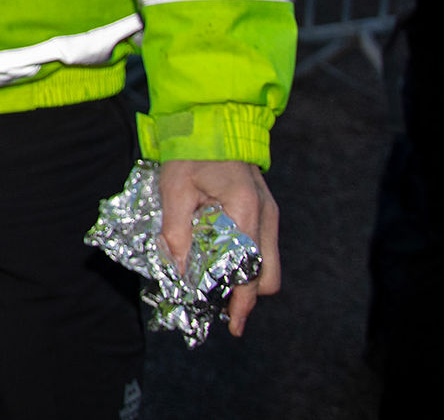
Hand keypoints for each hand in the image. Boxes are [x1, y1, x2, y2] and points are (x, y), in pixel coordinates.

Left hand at [158, 159, 280, 335]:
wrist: (212, 121)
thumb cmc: (191, 152)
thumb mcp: (174, 189)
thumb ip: (176, 230)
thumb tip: (177, 270)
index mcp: (246, 210)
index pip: (249, 268)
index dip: (240, 299)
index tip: (231, 323)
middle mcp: (266, 216)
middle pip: (267, 275)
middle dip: (247, 296)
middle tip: (220, 310)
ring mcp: (269, 214)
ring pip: (268, 265)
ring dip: (246, 280)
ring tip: (217, 291)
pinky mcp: (264, 212)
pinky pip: (261, 248)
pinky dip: (245, 262)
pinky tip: (222, 264)